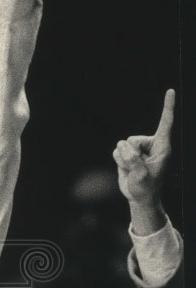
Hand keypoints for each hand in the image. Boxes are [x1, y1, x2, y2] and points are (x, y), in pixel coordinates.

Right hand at [113, 89, 174, 233]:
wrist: (139, 197)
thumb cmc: (146, 188)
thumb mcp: (142, 177)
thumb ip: (134, 161)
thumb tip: (124, 148)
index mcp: (162, 147)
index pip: (165, 123)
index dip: (168, 107)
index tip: (170, 90)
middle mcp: (151, 145)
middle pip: (133, 139)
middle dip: (130, 155)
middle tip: (137, 169)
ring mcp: (139, 148)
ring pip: (123, 145)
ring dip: (123, 160)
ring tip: (133, 170)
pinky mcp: (128, 153)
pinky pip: (116, 151)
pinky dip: (118, 161)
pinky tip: (127, 169)